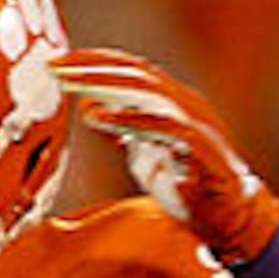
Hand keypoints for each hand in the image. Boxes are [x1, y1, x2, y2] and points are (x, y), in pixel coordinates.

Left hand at [60, 49, 278, 268]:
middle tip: (55, 64)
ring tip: (70, 82)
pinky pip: (163, 126)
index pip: (131, 71)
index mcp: (170, 104)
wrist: (224, 215)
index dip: (94, 62)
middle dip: (92, 67)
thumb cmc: (185, 182)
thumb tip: (88, 106)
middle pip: (136, 74)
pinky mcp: (201, 147)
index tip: (56, 62)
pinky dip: (129, 118)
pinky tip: (98, 116)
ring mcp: (195, 123)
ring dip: (105, 84)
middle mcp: (184, 105)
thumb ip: (121, 129)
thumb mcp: (142, 153)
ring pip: (148, 91)